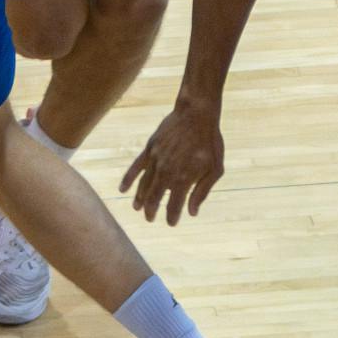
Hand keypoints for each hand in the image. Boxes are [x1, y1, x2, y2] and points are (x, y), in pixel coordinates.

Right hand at [121, 98, 224, 224]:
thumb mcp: (215, 169)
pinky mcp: (150, 150)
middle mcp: (166, 172)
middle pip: (154, 198)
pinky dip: (128, 179)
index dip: (172, 217)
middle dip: (151, 211)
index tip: (171, 223)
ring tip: (137, 208)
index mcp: (183, 179)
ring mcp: (155, 161)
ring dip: (140, 198)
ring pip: (144, 185)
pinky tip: (123, 189)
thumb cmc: (209, 142)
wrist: (196, 114)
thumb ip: (202, 192)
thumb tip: (192, 212)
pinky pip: (136, 168)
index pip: (173, 205)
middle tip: (150, 218)